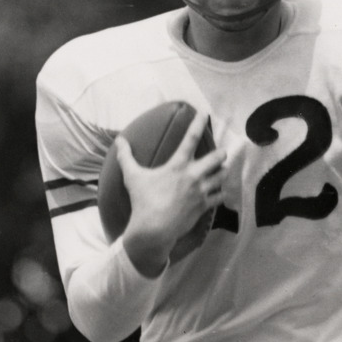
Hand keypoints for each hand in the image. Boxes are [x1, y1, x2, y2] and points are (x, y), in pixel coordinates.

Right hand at [118, 112, 225, 277]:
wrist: (154, 229)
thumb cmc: (143, 201)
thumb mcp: (132, 177)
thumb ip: (126, 157)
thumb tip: (119, 141)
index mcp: (178, 165)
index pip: (191, 138)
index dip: (198, 122)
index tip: (204, 112)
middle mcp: (193, 176)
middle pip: (216, 158)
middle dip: (221, 154)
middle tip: (221, 152)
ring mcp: (200, 192)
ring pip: (221, 177)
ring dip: (222, 173)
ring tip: (221, 172)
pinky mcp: (203, 207)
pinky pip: (219, 197)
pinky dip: (221, 194)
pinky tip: (220, 192)